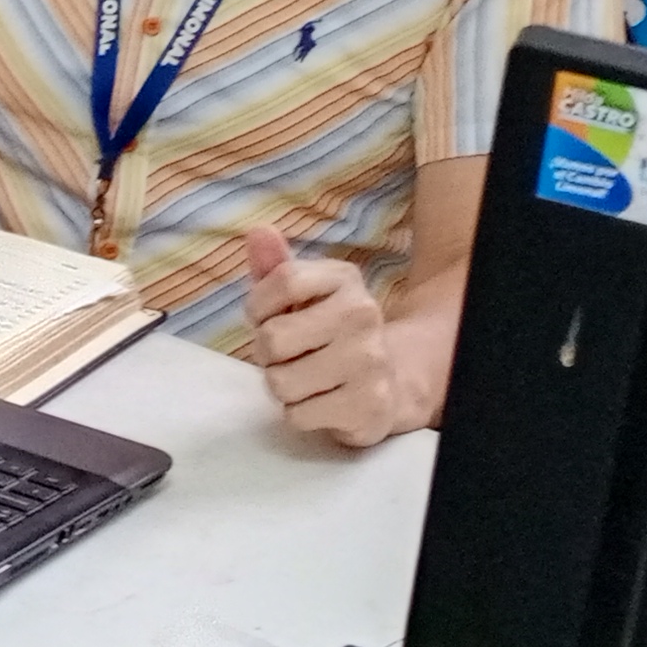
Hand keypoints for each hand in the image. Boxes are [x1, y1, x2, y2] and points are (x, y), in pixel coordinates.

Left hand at [243, 227, 409, 447]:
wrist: (388, 382)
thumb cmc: (328, 334)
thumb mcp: (303, 295)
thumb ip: (274, 267)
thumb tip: (258, 232)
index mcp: (344, 279)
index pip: (283, 281)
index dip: (258, 306)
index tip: (265, 317)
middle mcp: (362, 313)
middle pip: (274, 338)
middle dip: (267, 354)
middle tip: (288, 356)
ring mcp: (369, 360)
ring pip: (281, 382)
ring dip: (282, 387)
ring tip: (305, 379)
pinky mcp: (368, 404)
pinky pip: (298, 414)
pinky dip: (299, 414)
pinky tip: (320, 401)